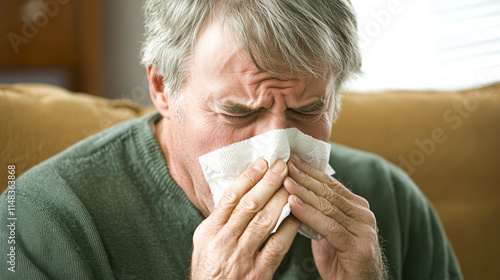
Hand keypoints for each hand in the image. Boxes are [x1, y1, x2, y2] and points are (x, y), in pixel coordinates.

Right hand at [191, 159, 301, 278]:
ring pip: (264, 222)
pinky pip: (277, 246)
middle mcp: (223, 243)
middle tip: (282, 166)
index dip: (247, 178)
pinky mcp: (258, 274)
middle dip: (267, 182)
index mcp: (208, 233)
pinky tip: (297, 215)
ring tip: (292, 184)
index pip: (229, 198)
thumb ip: (219, 221)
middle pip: (248, 205)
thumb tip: (238, 193)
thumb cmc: (209, 272)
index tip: (262, 163)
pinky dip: (288, 228)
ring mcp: (241, 259)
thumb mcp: (203, 245)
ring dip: (280, 200)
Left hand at [284, 153, 385, 279]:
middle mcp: (363, 215)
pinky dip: (308, 214)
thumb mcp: (329, 233)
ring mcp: (363, 230)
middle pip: (328, 191)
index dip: (310, 171)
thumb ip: (319, 214)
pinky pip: (329, 226)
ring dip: (303, 192)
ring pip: (328, 206)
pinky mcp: (357, 246)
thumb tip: (296, 196)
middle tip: (285, 163)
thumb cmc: (342, 262)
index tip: (291, 159)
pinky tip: (293, 204)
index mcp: (357, 208)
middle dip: (305, 177)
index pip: (330, 185)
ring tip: (285, 181)